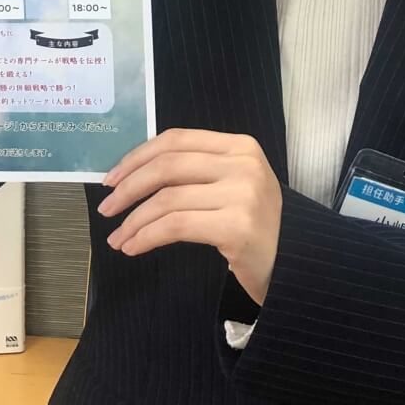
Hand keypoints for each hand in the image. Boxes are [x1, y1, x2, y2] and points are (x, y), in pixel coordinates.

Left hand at [98, 128, 281, 305]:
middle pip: (168, 165)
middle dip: (129, 187)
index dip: (138, 156)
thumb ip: (197, 170)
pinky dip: (147, 236)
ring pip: (167, 199)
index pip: (176, 140)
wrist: (297, 265)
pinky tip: (135, 246)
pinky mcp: (236, 227)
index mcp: (239, 145)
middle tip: (107, 207)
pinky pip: (176, 226)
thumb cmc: (257, 224)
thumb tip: (135, 172)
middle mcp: (243, 163)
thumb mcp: (233, 183)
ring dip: (134, 220)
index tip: (112, 177)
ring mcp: (242, 194)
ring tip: (119, 238)